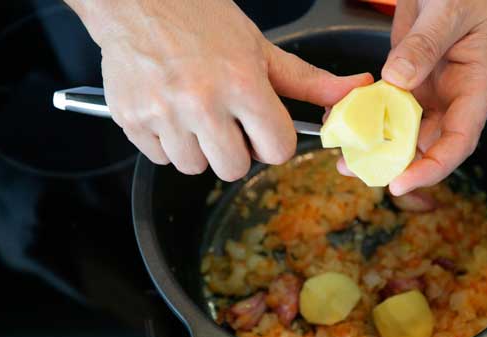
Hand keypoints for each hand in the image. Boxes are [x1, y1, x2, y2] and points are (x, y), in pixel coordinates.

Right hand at [67, 0, 372, 180]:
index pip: (277, 150)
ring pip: (195, 168)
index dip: (273, 142)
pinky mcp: (132, 120)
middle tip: (227, 122)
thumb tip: (354, 91)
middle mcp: (202, 102)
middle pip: (234, 169)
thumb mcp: (261, 48)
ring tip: (195, 114)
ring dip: (201, 150)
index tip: (263, 130)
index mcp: (242, 84)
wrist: (139, 1)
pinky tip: (170, 113)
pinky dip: (169, 143)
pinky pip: (161, 158)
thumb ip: (307, 81)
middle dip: (237, 151)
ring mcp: (163, 114)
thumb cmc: (202, 20)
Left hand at [338, 0, 486, 195]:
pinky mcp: (403, 77)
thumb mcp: (450, 10)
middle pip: (426, 143)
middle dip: (395, 164)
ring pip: (401, 128)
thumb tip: (398, 79)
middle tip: (360, 171)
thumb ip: (425, 45)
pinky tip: (343, 119)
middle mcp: (450, 94)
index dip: (433, 167)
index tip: (402, 182)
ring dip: (375, 144)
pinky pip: (384, 104)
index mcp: (474, 85)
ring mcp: (425, 88)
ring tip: (345, 155)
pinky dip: (365, 115)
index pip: (459, 140)